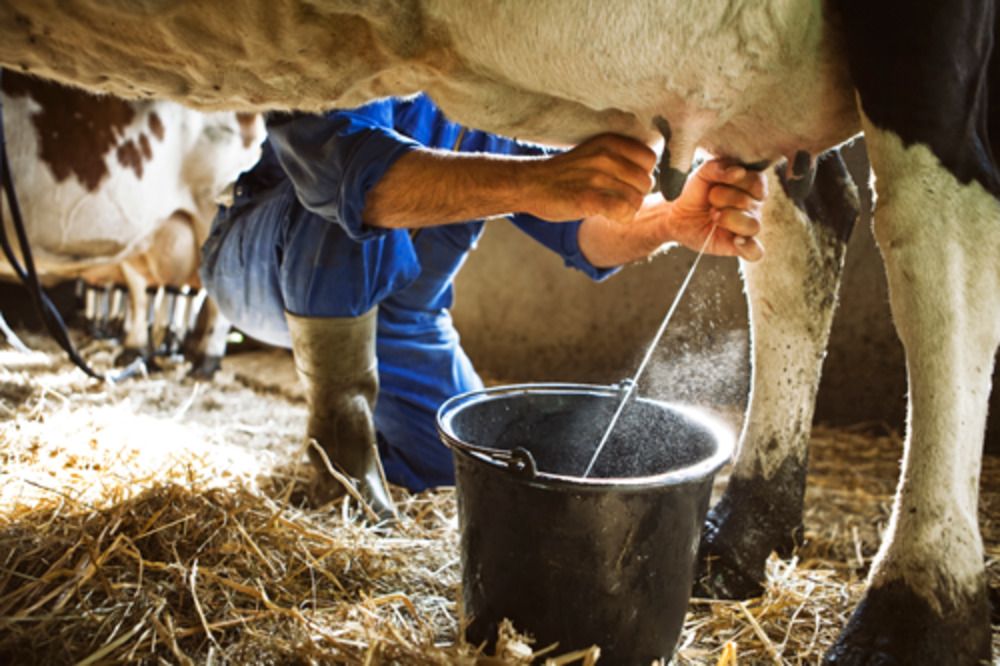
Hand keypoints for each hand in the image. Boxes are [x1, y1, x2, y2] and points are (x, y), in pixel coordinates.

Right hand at [523, 134, 656, 224]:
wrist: (530, 184)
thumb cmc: (565, 173)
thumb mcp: (594, 153)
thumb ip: (620, 158)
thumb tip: (651, 175)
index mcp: (610, 142)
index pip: (649, 159)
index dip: (641, 174)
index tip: (625, 182)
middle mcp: (606, 156)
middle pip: (646, 182)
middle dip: (635, 195)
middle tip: (615, 198)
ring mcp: (597, 177)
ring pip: (637, 199)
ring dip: (626, 209)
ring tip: (608, 207)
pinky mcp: (589, 198)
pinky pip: (624, 211)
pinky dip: (620, 218)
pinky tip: (607, 215)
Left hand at [667, 160, 766, 260]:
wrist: (678, 215)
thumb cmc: (696, 192)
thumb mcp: (702, 173)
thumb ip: (718, 167)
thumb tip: (739, 172)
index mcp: (751, 186)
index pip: (757, 182)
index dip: (736, 182)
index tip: (716, 183)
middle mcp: (754, 206)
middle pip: (750, 203)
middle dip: (723, 199)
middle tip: (710, 202)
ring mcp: (748, 227)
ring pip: (753, 225)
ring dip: (729, 219)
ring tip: (713, 216)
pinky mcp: (740, 246)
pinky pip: (755, 251)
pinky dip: (748, 247)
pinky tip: (735, 240)